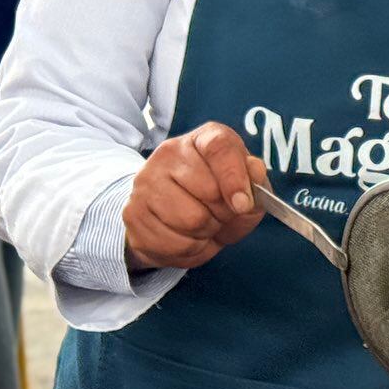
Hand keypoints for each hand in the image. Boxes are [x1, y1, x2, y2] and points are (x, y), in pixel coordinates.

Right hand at [123, 123, 270, 272]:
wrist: (173, 217)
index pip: (219, 147)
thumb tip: (254, 172)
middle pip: (209, 192)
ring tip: (206, 226)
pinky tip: (189, 238)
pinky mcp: (132, 214)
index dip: (235, 177)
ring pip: (191, 221)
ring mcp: (145, 183)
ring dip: (208, 233)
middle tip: (223, 214)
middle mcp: (168, 154)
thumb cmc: (219, 197)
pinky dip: (191, 249)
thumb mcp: (247, 187)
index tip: (244, 203)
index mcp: (202, 139)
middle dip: (225, 213)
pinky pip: (173, 243)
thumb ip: (256, 181)